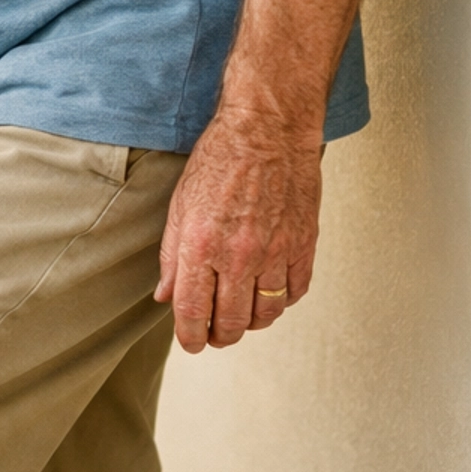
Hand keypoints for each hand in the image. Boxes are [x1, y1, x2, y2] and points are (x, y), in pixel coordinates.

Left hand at [154, 109, 320, 352]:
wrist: (267, 128)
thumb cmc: (220, 159)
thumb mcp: (180, 206)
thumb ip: (171, 257)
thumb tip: (166, 296)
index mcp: (202, 245)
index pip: (193, 311)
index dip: (191, 337)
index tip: (192, 343)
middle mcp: (239, 255)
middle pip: (232, 323)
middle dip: (220, 336)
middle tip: (214, 334)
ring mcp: (276, 251)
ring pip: (266, 314)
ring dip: (251, 324)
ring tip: (241, 316)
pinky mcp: (304, 244)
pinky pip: (295, 291)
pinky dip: (281, 300)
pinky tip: (269, 292)